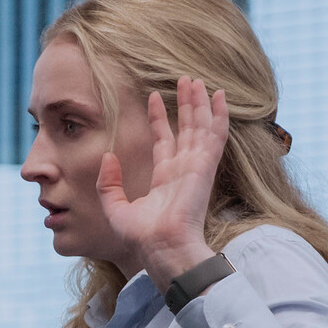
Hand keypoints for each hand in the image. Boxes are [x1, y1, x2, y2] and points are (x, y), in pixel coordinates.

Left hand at [95, 75, 223, 284]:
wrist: (160, 248)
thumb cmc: (141, 237)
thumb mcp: (115, 207)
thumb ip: (109, 183)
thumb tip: (107, 156)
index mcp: (164, 179)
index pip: (164, 140)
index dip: (159, 118)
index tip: (154, 97)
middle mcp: (183, 170)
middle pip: (186, 129)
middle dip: (186, 104)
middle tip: (185, 80)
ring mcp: (196, 167)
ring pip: (201, 127)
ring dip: (200, 103)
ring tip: (198, 80)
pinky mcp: (205, 167)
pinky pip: (214, 136)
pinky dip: (218, 115)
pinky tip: (219, 96)